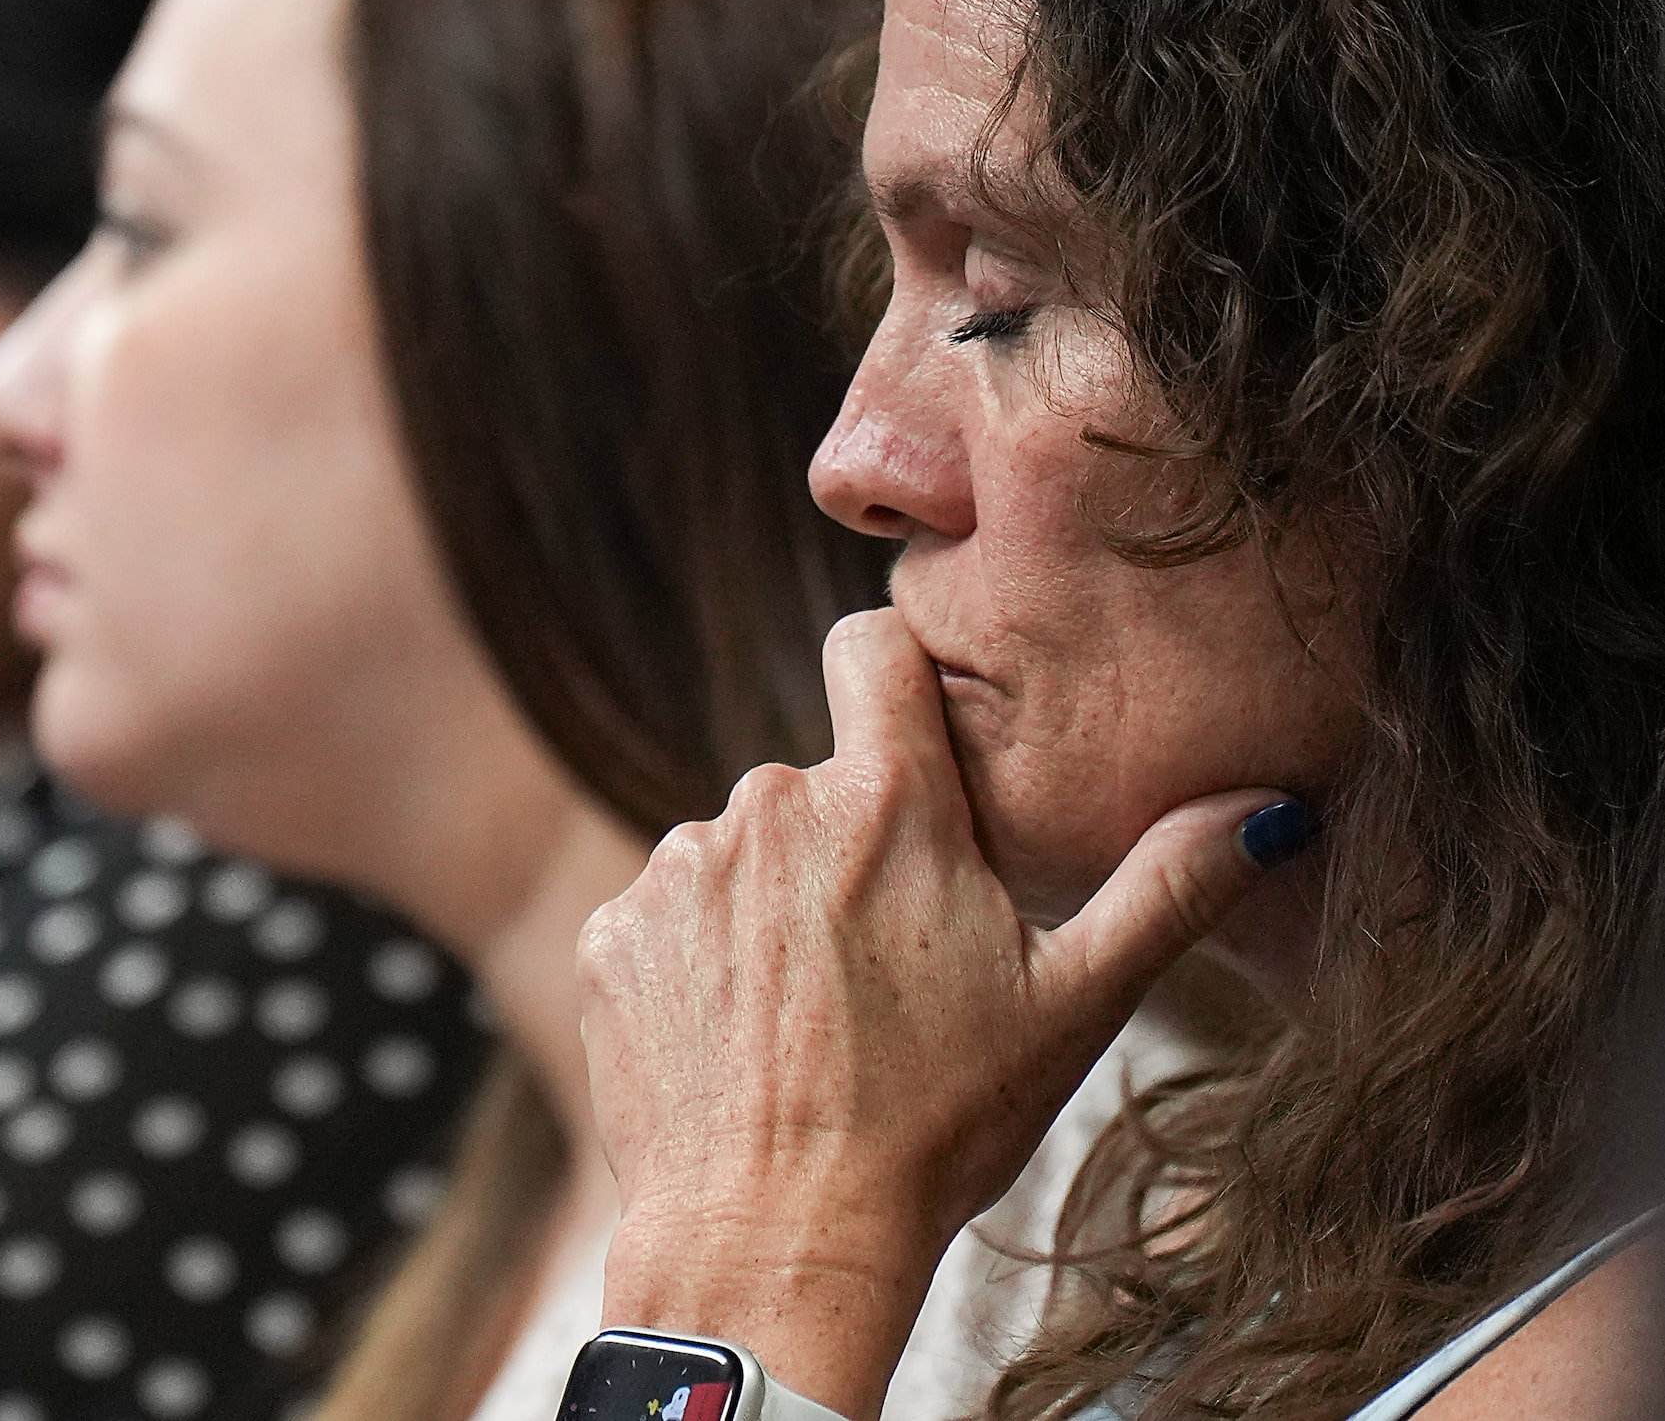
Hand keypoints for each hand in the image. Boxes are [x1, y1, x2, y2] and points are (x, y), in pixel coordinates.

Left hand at [575, 610, 1306, 1419]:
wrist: (775, 1241)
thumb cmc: (937, 1128)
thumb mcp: (1075, 1007)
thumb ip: (1169, 886)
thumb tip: (1274, 806)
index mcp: (885, 802)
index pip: (873, 646)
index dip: (896, 678)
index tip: (917, 738)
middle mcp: (767, 807)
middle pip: (814, 782)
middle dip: (849, 848)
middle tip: (888, 964)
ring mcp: (678, 869)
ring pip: (738, 854)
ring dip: (772, 909)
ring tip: (812, 1020)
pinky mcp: (613, 934)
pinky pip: (666, 918)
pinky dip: (698, 965)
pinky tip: (741, 1042)